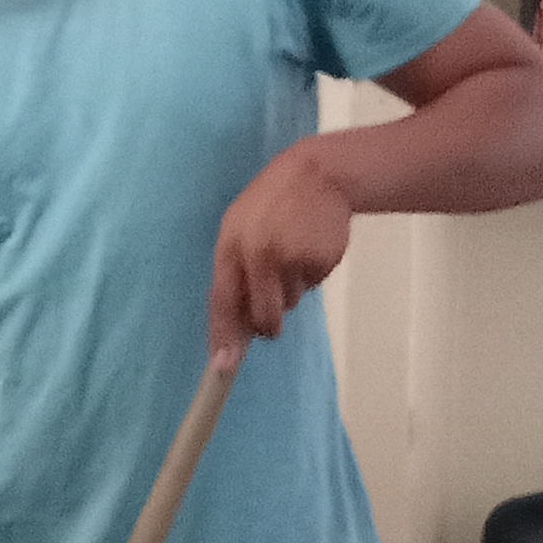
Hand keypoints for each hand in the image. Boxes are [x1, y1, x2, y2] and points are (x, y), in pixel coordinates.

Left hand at [209, 144, 352, 359]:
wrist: (319, 174)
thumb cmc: (272, 203)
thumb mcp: (241, 227)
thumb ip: (235, 271)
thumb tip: (237, 323)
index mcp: (231, 245)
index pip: (222, 300)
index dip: (223, 336)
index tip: (223, 368)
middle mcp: (259, 254)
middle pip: (263, 316)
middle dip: (268, 324)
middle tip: (274, 316)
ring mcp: (292, 258)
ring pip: (290, 302)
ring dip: (291, 288)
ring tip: (292, 250)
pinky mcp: (320, 260)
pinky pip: (312, 286)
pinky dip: (311, 274)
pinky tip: (310, 245)